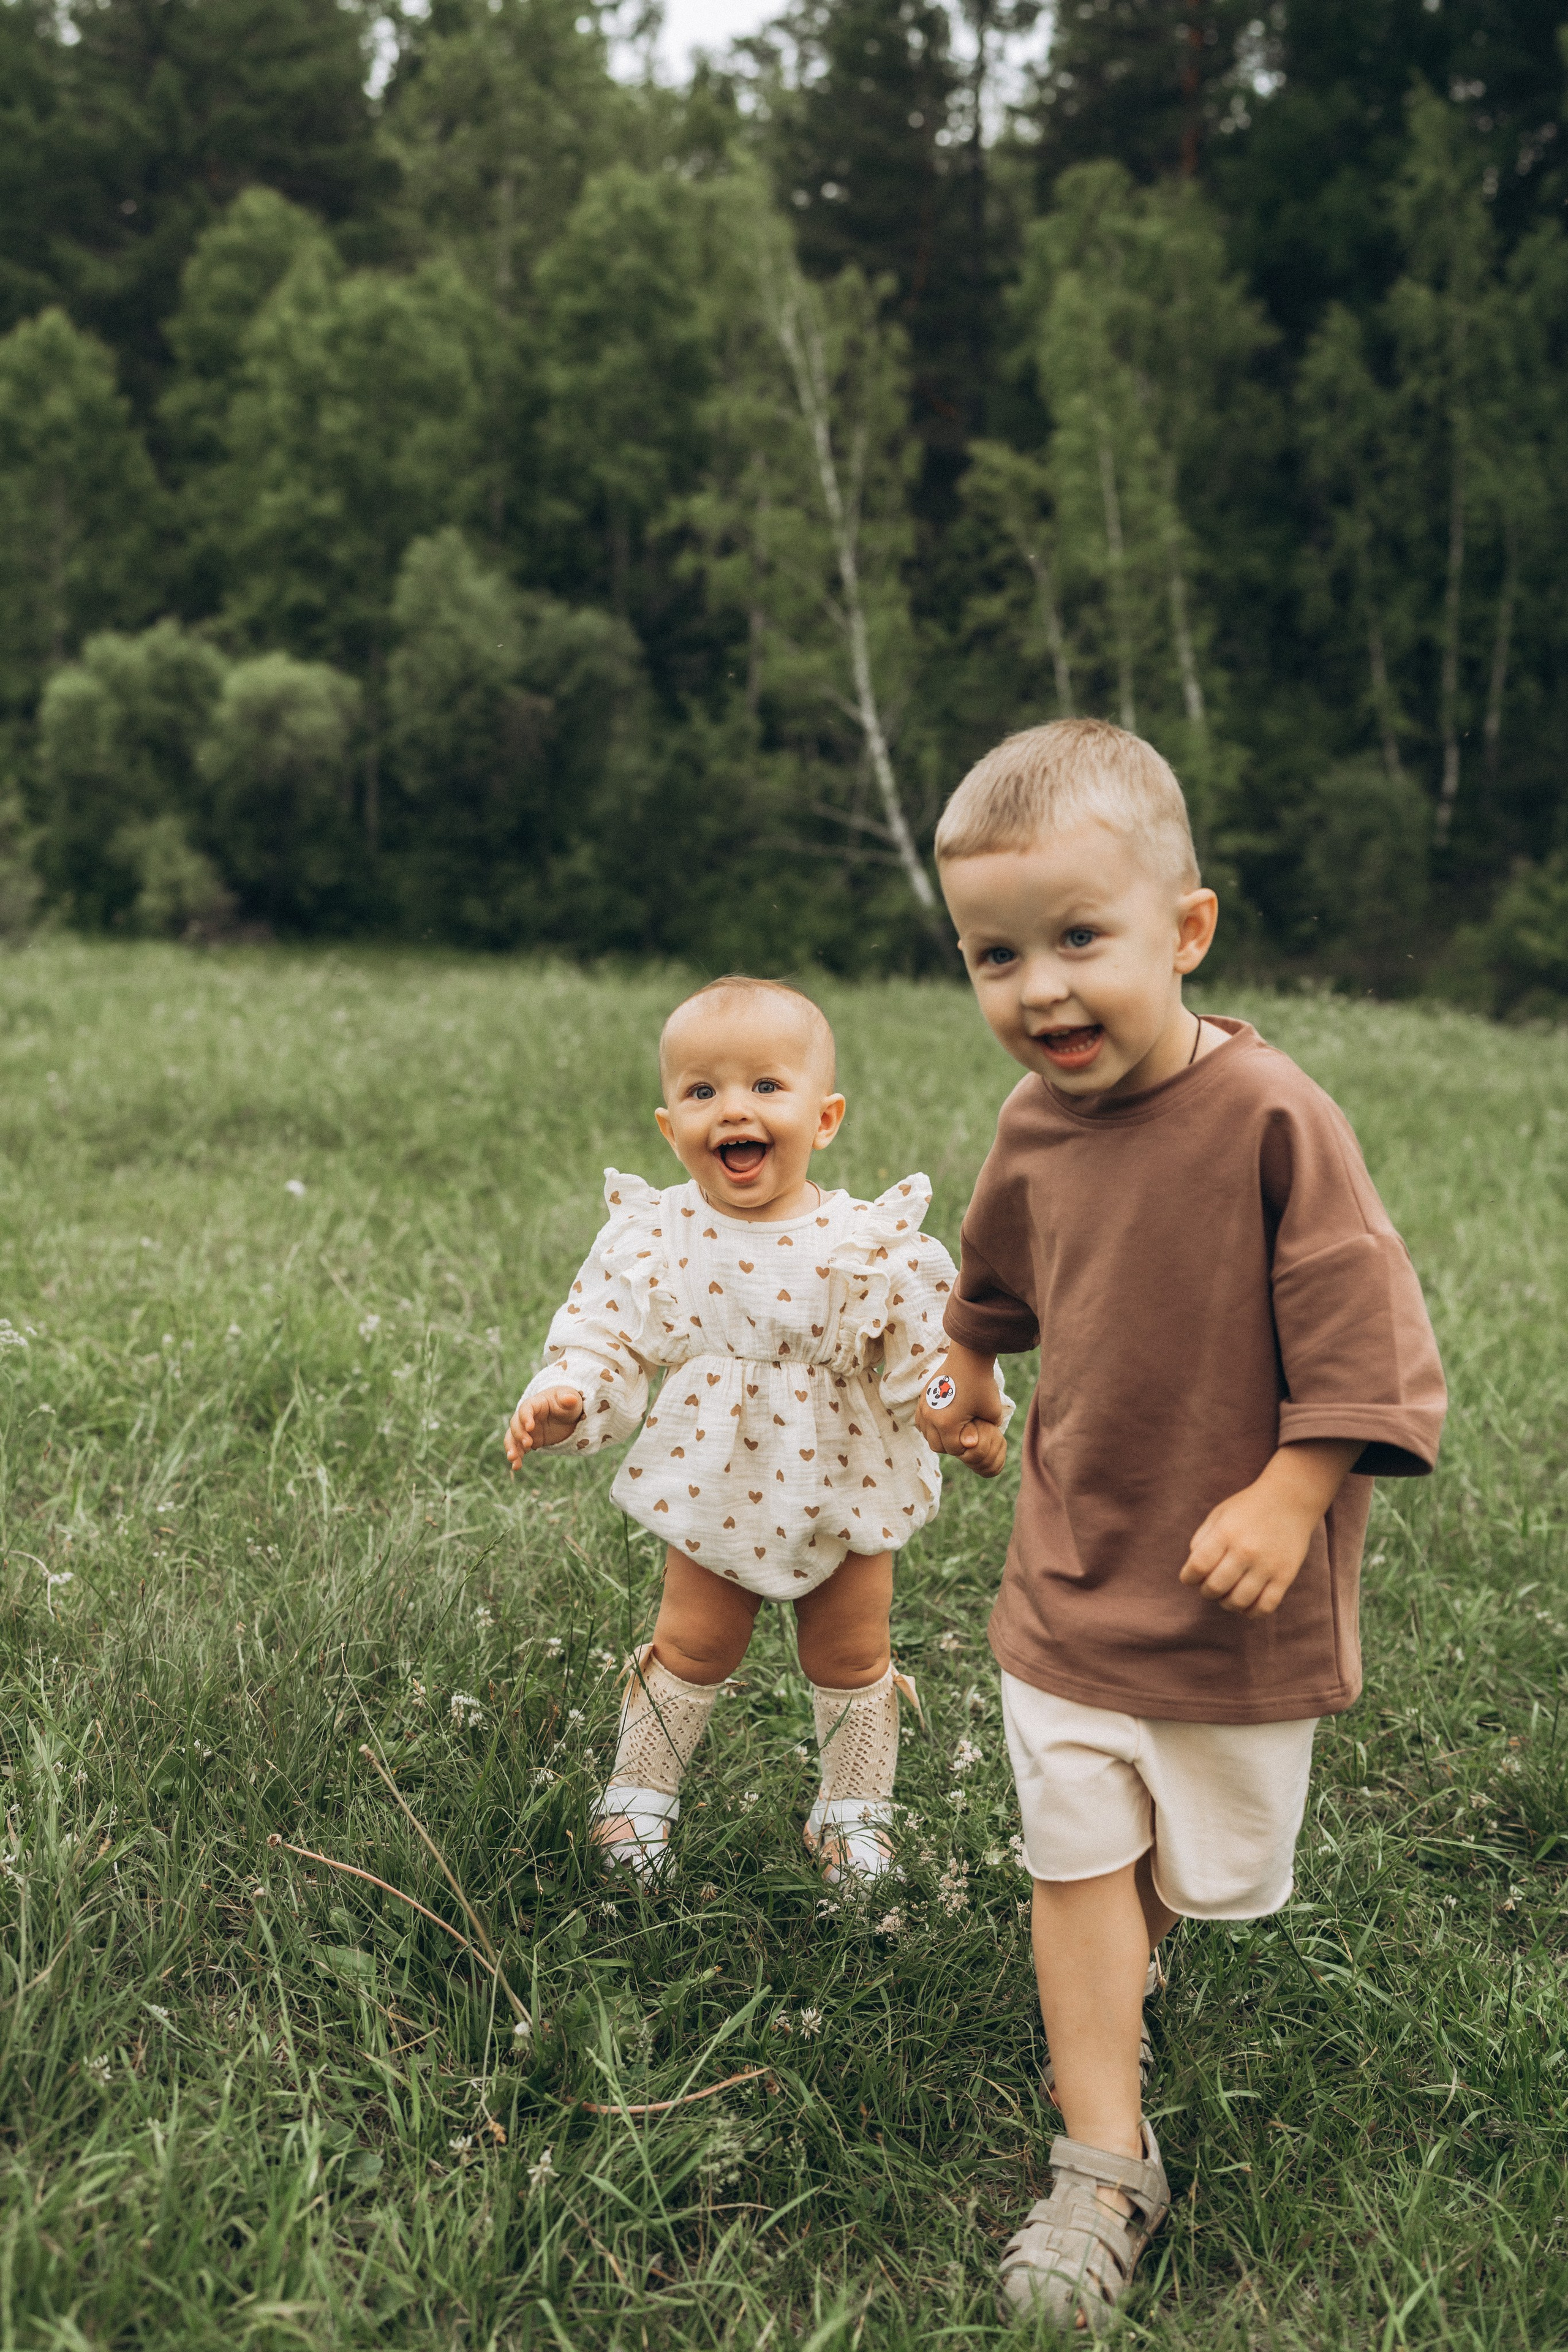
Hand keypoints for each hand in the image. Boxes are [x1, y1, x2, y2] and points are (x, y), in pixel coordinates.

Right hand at [504, 1386, 584, 1467]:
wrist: (567, 1415)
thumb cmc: (567, 1403)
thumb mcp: (570, 1398)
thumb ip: (569, 1398)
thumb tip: (570, 1399)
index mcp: (535, 1404)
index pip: (526, 1409)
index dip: (525, 1417)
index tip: (530, 1427)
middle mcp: (526, 1417)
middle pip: (516, 1424)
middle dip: (519, 1434)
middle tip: (529, 1444)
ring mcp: (526, 1430)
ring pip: (512, 1438)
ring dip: (511, 1447)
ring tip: (512, 1458)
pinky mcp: (528, 1442)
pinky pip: (519, 1449)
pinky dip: (517, 1458)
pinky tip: (516, 1467)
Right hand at [915, 1342, 1007, 1479]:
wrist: (969, 1357)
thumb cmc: (982, 1384)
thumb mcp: (992, 1412)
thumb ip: (986, 1432)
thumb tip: (975, 1443)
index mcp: (947, 1423)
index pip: (954, 1449)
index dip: (966, 1448)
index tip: (975, 1439)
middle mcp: (930, 1417)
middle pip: (936, 1445)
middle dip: (951, 1445)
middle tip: (964, 1436)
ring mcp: (924, 1407)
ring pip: (926, 1434)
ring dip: (938, 1436)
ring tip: (953, 1429)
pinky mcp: (923, 1398)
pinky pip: (921, 1421)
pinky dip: (930, 1425)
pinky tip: (942, 1421)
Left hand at [1178, 1439, 1360, 1615]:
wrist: (1291, 1499)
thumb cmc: (1249, 1507)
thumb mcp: (1219, 1514)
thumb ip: (1202, 1540)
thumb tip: (1193, 1570)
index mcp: (1226, 1533)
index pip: (1197, 1567)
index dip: (1188, 1577)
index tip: (1190, 1578)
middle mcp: (1246, 1551)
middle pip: (1215, 1587)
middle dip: (1206, 1591)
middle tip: (1209, 1586)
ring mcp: (1267, 1565)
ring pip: (1239, 1601)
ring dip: (1226, 1603)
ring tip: (1227, 1594)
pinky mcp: (1285, 1576)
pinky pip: (1265, 1606)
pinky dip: (1251, 1612)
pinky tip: (1246, 1604)